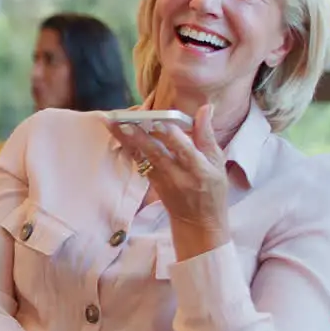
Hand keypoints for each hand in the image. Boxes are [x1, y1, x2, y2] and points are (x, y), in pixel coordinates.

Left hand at [107, 104, 229, 235]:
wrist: (198, 222)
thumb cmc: (212, 189)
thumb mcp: (217, 163)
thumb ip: (207, 135)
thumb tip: (204, 108)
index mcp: (199, 169)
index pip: (185, 151)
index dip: (172, 137)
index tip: (158, 122)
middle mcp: (179, 175)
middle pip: (157, 153)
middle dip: (139, 136)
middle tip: (123, 121)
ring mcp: (162, 180)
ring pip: (143, 157)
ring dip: (126, 139)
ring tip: (112, 122)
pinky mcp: (152, 183)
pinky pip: (139, 163)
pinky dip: (128, 147)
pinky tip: (116, 134)